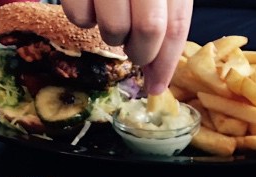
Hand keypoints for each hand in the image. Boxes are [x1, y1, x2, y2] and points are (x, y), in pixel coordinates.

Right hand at [59, 0, 192, 94]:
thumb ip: (167, 14)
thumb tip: (159, 70)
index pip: (176, 25)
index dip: (167, 63)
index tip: (157, 88)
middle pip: (148, 32)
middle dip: (141, 54)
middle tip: (135, 52)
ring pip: (113, 29)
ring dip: (112, 36)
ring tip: (112, 17)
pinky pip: (79, 17)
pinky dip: (83, 19)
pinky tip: (89, 2)